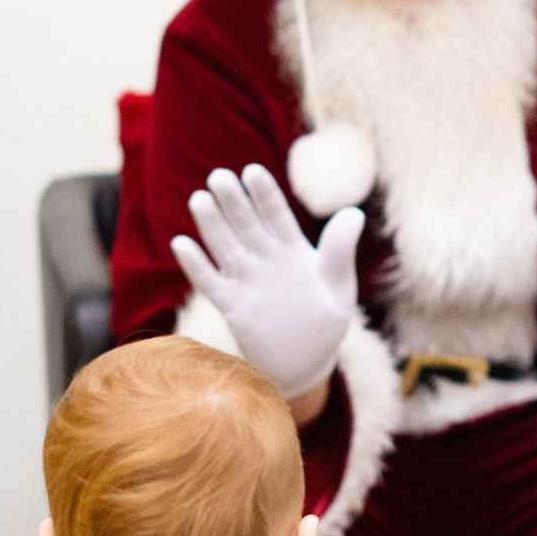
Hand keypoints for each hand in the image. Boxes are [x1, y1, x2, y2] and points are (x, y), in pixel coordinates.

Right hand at [170, 165, 363, 402]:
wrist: (306, 364)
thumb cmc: (326, 323)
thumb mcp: (339, 288)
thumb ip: (339, 252)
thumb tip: (354, 213)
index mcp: (292, 250)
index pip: (276, 215)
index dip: (264, 194)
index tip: (252, 171)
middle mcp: (266, 259)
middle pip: (246, 224)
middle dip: (233, 201)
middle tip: (219, 176)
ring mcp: (246, 280)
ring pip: (225, 246)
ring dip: (211, 225)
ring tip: (199, 200)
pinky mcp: (232, 305)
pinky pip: (210, 282)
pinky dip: (196, 265)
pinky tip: (182, 244)